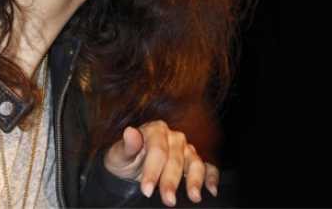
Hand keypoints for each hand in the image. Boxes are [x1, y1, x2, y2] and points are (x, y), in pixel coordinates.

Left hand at [103, 120, 219, 206]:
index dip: (153, 171)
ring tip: (194, 197)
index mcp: (156, 130)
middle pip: (176, 159)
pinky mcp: (195, 161)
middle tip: (168, 200)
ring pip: (195, 162)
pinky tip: (211, 190)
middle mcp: (174, 137)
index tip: (146, 190)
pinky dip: (212, 177)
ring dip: (195, 180)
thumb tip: (130, 132)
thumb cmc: (124, 161)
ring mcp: (187, 149)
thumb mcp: (119, 155)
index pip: (158, 150)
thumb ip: (127, 146)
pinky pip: (208, 167)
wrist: (129, 170)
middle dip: (171, 181)